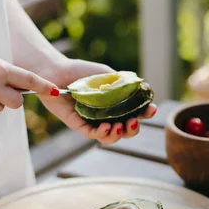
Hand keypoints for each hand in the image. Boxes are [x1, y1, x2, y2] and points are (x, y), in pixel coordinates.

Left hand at [37, 58, 156, 144]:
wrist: (57, 71)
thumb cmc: (81, 72)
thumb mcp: (107, 75)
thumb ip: (123, 83)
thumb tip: (144, 87)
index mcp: (116, 105)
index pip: (135, 113)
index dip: (145, 114)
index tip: (151, 109)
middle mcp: (107, 116)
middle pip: (126, 130)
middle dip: (133, 129)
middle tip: (133, 121)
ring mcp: (93, 122)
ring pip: (111, 137)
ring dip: (119, 135)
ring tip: (119, 126)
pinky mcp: (79, 125)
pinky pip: (92, 134)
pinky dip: (102, 133)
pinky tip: (107, 127)